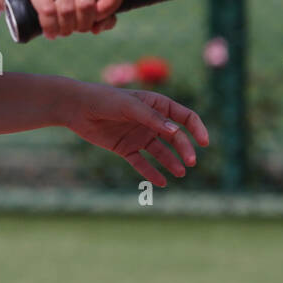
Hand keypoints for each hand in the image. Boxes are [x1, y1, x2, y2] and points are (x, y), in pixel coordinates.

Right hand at [5, 0, 124, 38]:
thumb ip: (100, 12)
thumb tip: (104, 24)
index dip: (112, 7)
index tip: (99, 19)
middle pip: (89, 3)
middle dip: (83, 24)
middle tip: (75, 29)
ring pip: (68, 10)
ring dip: (66, 29)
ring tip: (62, 32)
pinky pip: (48, 11)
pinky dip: (51, 28)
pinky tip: (50, 32)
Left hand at [61, 83, 209, 186]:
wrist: (77, 108)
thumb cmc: (105, 99)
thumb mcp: (129, 106)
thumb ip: (152, 118)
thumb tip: (176, 132)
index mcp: (156, 105)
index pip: (184, 117)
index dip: (197, 128)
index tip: (204, 142)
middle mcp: (151, 121)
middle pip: (175, 137)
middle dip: (184, 149)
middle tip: (190, 163)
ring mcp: (139, 135)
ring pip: (161, 152)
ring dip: (172, 162)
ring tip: (181, 173)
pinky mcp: (126, 148)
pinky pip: (142, 163)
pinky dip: (152, 173)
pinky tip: (162, 182)